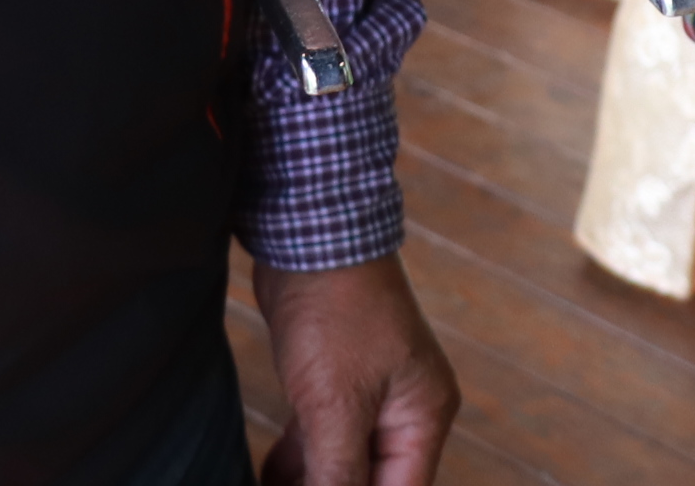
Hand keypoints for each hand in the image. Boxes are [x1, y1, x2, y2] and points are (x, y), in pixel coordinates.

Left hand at [252, 254, 455, 485]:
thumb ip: (338, 472)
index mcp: (423, 416)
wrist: (308, 234)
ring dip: (310, 483)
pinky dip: (299, 460)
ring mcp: (370, 394)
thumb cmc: (336, 310)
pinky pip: (321, 437)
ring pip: (343, 462)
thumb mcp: (336, 403)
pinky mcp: (336, 380)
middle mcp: (405, 409)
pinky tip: (271, 477)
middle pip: (373, 481)